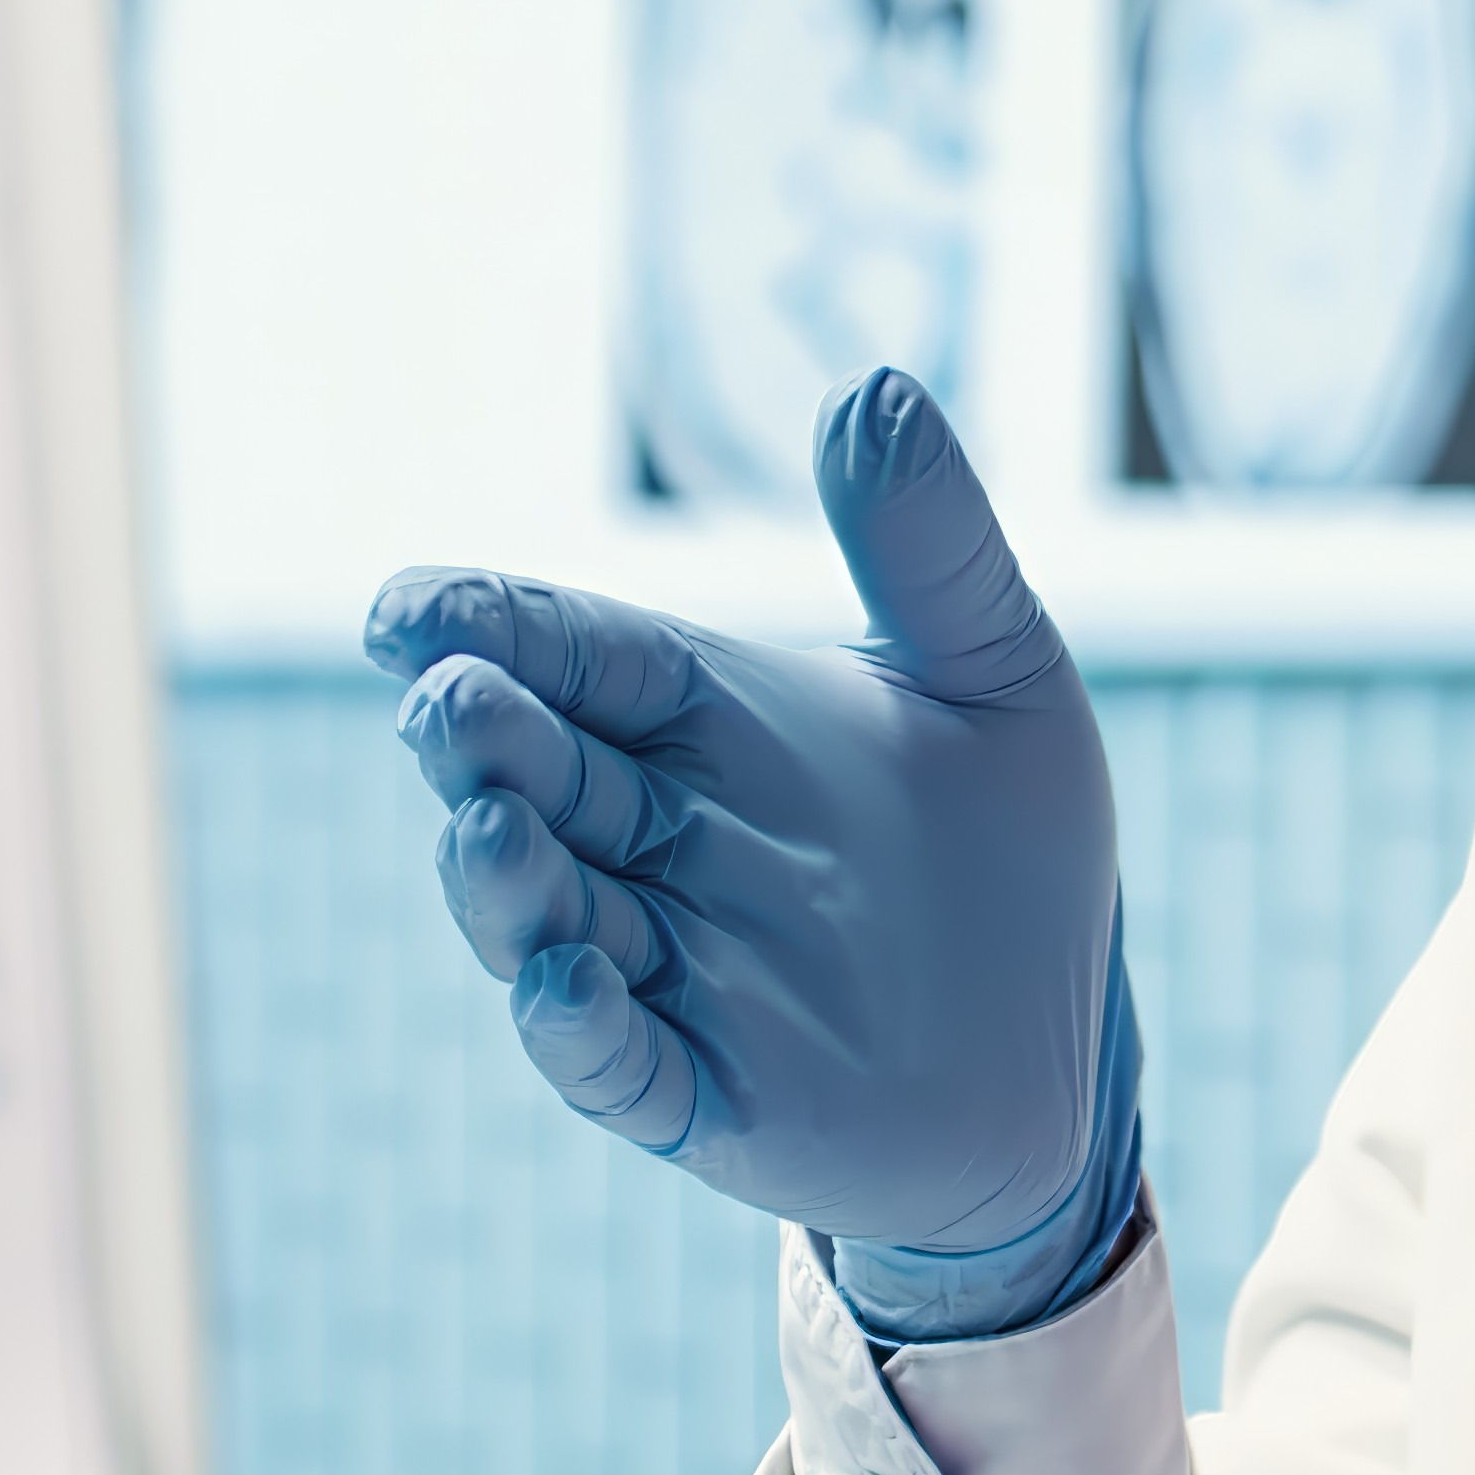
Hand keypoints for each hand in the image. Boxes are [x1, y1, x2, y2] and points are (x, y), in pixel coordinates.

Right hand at [362, 371, 1139, 1338]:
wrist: (1066, 1057)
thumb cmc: (1015, 860)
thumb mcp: (998, 675)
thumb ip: (929, 543)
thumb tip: (869, 382)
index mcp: (705, 722)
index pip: (579, 655)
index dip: (493, 627)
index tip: (408, 607)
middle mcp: (658, 839)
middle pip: (540, 775)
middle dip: (479, 739)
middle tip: (442, 701)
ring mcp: (668, 969)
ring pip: (546, 915)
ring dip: (502, 879)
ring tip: (482, 823)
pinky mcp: (702, 1092)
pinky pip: (616, 1061)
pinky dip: (575, 1024)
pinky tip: (558, 978)